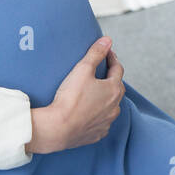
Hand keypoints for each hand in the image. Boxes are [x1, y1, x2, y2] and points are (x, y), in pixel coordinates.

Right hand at [27, 37, 124, 153]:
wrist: (57, 129)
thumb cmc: (70, 99)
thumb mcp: (82, 70)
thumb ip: (96, 53)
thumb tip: (107, 41)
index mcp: (114, 90)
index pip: (117, 69)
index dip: (111, 58)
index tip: (106, 53)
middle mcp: (114, 107)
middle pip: (117, 88)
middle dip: (111, 78)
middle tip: (103, 71)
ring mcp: (107, 122)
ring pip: (111, 106)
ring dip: (106, 98)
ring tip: (96, 92)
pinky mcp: (97, 134)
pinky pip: (102, 122)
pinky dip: (98, 115)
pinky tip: (90, 112)